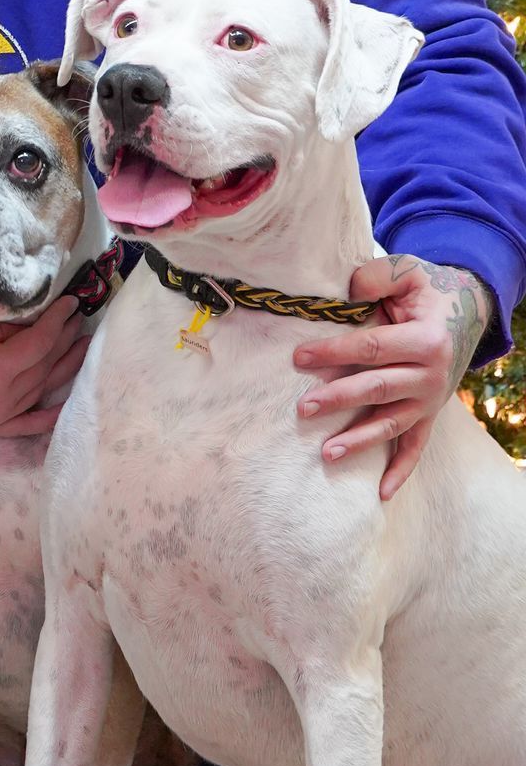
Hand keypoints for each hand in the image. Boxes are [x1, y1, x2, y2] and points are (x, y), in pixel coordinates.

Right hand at [0, 297, 89, 435]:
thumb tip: (33, 320)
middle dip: (65, 337)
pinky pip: (30, 424)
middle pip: (46, 364)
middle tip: (79, 316)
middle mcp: (4, 398)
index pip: (39, 342)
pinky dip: (52, 414)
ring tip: (82, 344)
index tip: (71, 301)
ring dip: (66, 365)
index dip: (58, 320)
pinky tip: (68, 401)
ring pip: (44, 388)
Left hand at [294, 255, 492, 498]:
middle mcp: (432, 374)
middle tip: (303, 408)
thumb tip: (348, 292)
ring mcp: (430, 399)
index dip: (335, 353)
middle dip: (339, 399)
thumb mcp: (406, 272)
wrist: (466, 311)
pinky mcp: (428, 414)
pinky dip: (401, 471)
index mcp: (426, 339)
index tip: (299, 357)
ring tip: (327, 453)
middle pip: (378, 388)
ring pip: (391, 423)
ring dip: (360, 440)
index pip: (372, 348)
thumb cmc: (425, 291)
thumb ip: (376, 278)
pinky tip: (381, 494)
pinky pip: (416, 446)